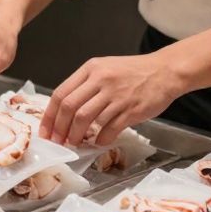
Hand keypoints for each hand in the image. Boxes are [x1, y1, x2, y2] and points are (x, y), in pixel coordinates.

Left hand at [40, 53, 186, 146]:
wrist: (165, 71)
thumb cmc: (133, 72)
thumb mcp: (104, 68)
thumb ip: (85, 85)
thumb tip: (64, 110)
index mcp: (90, 69)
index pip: (61, 94)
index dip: (50, 116)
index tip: (46, 130)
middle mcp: (101, 80)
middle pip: (70, 107)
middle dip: (59, 129)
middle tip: (57, 141)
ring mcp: (116, 95)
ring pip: (86, 118)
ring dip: (76, 135)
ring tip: (75, 143)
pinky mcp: (131, 109)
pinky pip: (109, 128)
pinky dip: (101, 139)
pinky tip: (99, 141)